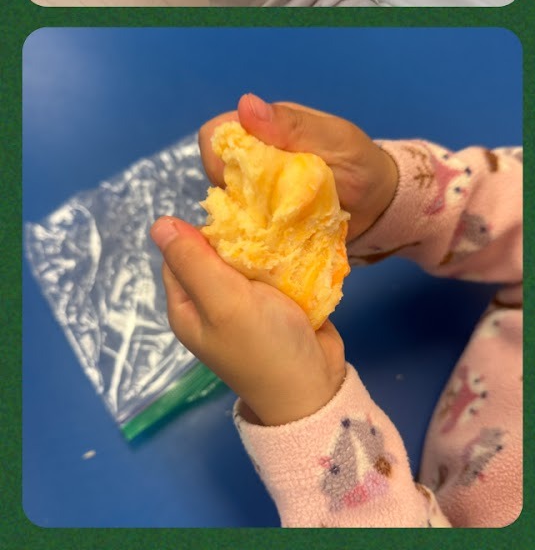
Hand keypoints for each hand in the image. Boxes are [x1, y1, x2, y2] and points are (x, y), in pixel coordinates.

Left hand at [150, 214, 344, 425]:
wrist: (312, 385)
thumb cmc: (263, 346)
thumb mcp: (223, 302)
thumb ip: (194, 261)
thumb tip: (158, 223)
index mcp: (188, 305)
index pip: (182, 251)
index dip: (204, 228)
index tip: (236, 214)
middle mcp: (213, 301)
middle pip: (218, 249)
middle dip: (241, 230)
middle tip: (267, 217)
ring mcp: (247, 301)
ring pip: (251, 254)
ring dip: (268, 240)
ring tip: (288, 223)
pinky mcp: (278, 299)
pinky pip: (277, 265)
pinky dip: (288, 252)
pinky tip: (302, 240)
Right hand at [199, 93, 398, 240]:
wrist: (379, 205)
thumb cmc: (360, 162)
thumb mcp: (335, 139)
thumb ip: (293, 125)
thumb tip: (246, 103)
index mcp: (267, 129)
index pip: (216, 134)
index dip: (220, 154)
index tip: (244, 174)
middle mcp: (254, 159)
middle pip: (215, 172)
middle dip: (232, 189)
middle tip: (269, 202)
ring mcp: (255, 193)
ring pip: (223, 204)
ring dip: (242, 216)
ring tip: (277, 221)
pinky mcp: (261, 223)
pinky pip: (239, 230)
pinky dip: (250, 236)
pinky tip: (274, 238)